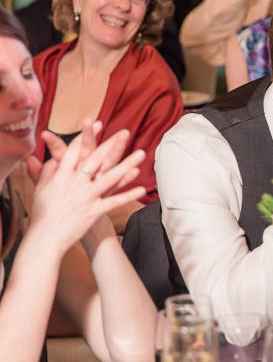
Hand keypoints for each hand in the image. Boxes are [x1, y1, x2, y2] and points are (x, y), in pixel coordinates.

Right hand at [29, 123, 145, 254]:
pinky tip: (142, 189)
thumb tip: (52, 158)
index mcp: (60, 175)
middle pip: (96, 159)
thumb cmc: (42, 212)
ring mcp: (86, 197)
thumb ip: (47, 171)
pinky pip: (114, 202)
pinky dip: (128, 195)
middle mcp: (74, 184)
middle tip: (125, 132)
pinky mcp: (94, 211)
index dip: (87, 135)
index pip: (75, 150)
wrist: (45, 238)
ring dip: (127, 165)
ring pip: (110, 178)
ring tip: (141, 153)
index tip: (98, 122)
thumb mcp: (41, 188)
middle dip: (111, 144)